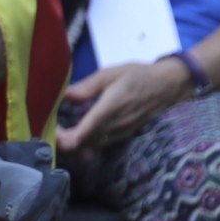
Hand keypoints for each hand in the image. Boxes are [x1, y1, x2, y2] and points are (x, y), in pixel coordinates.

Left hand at [57, 56, 192, 158]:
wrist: (168, 85)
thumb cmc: (137, 75)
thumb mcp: (110, 74)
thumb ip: (87, 86)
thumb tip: (65, 95)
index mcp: (109, 109)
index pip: (84, 133)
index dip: (65, 139)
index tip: (53, 130)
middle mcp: (115, 126)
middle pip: (84, 144)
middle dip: (65, 142)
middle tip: (51, 129)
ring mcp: (120, 134)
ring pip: (92, 147)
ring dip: (75, 144)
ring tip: (61, 132)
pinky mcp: (124, 136)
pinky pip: (101, 145)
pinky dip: (87, 144)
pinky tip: (78, 134)